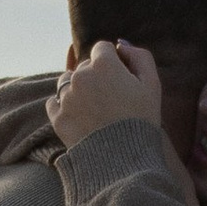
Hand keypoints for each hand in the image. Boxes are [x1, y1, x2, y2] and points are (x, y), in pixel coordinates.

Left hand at [48, 39, 164, 148]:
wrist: (125, 160)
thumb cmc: (142, 120)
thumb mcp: (152, 84)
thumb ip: (140, 57)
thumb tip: (120, 45)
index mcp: (104, 63)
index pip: (103, 49)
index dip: (113, 62)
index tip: (120, 79)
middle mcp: (81, 75)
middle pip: (85, 66)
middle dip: (95, 76)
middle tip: (110, 99)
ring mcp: (66, 96)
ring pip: (66, 81)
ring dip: (77, 89)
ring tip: (94, 109)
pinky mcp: (57, 116)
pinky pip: (54, 102)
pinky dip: (64, 107)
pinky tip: (80, 118)